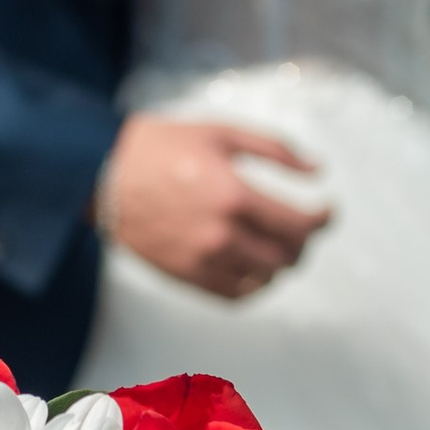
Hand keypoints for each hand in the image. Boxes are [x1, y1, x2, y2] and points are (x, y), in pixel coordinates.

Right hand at [99, 115, 327, 300]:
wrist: (102, 172)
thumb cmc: (161, 147)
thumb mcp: (223, 134)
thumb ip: (276, 150)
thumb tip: (318, 169)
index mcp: (235, 196)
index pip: (300, 223)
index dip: (323, 219)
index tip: (327, 211)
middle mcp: (222, 234)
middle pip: (288, 256)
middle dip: (303, 241)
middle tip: (300, 225)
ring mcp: (202, 260)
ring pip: (266, 279)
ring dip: (280, 262)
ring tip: (274, 242)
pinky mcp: (185, 275)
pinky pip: (235, 295)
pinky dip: (254, 284)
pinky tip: (253, 265)